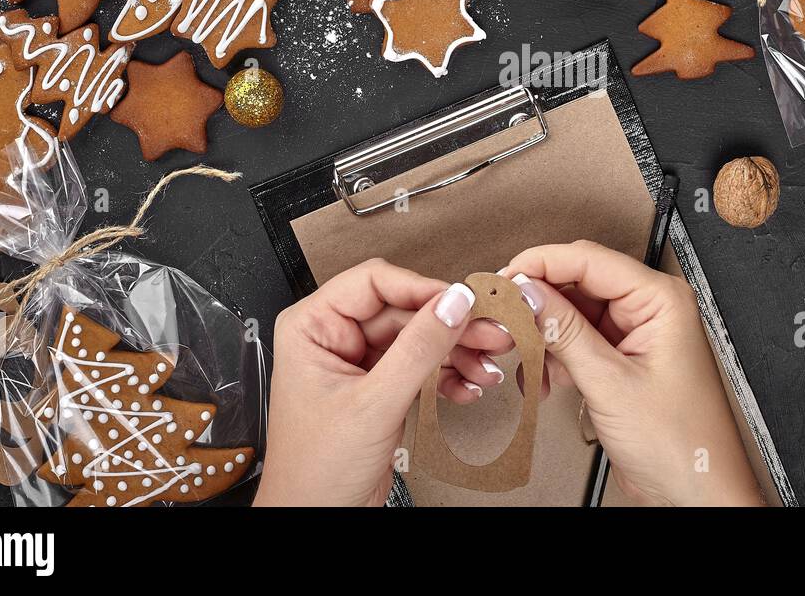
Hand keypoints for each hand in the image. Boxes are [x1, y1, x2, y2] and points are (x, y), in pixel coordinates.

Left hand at [255, 259, 511, 506]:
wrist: (316, 521)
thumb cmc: (314, 472)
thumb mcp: (373, 404)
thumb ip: (418, 349)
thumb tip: (452, 303)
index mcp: (313, 326)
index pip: (375, 283)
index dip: (423, 289)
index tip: (463, 302)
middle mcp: (334, 338)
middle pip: (405, 311)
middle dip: (451, 326)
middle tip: (492, 333)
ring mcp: (359, 364)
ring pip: (420, 339)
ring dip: (457, 353)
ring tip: (487, 365)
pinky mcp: (380, 388)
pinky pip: (421, 366)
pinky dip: (448, 376)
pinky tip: (469, 387)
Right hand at [504, 241, 763, 506]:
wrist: (695, 495)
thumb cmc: (681, 444)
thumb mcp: (611, 383)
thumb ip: (564, 333)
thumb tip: (527, 293)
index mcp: (660, 299)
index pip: (589, 259)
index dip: (540, 264)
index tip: (504, 278)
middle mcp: (648, 308)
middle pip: (577, 282)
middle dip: (537, 301)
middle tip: (503, 316)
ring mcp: (633, 334)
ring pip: (570, 312)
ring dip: (542, 334)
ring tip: (522, 356)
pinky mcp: (619, 359)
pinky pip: (575, 341)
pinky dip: (553, 356)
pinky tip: (542, 378)